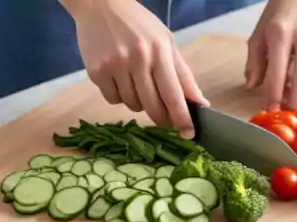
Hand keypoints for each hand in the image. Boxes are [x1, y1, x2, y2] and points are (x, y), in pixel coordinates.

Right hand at [62, 0, 208, 138]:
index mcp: (159, 51)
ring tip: (136, 82)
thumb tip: (200, 103)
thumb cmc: (139, 24)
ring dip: (138, 103)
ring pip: (132, 105)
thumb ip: (183, 74)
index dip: (182, 117)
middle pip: (153, 106)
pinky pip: (113, 100)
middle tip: (164, 118)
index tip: (189, 134)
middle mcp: (137, 58)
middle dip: (161, 117)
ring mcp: (114, 65)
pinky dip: (119, 96)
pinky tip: (119, 78)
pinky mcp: (96, 71)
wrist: (100, 4)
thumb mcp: (166, 42)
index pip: (174, 93)